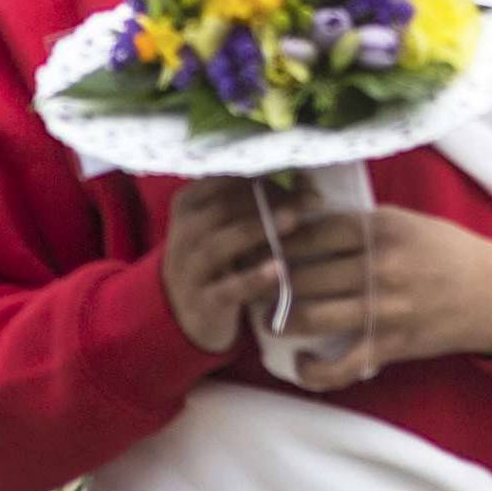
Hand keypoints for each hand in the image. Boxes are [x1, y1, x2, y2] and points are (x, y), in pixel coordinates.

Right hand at [161, 179, 297, 354]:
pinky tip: (280, 268)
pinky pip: (227, 289)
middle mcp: (182, 235)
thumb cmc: (223, 256)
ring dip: (256, 230)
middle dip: (267, 200)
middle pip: (221, 209)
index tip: (301, 177)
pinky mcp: (201, 305)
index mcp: (189, 204)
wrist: (194, 314)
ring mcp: (188, 271)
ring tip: (293, 219)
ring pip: (217, 246)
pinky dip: (254, 278)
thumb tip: (307, 178)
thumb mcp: (232, 224)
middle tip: (309, 199)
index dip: (262, 176)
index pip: (223, 182)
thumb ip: (261, 198)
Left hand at [274, 205, 491, 391]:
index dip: (280, 240)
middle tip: (249, 286)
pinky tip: (300, 361)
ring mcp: (384, 307)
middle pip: (304, 274)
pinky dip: (312, 370)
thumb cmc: (446, 251)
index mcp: (382, 227)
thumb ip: (363, 225)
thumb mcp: (408, 222)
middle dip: (269, 282)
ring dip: (279, 321)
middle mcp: (380, 264)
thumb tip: (307, 224)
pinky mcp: (390, 344)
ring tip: (264, 320)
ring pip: (311, 316)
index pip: (313, 231)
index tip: (259, 247)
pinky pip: (339, 366)